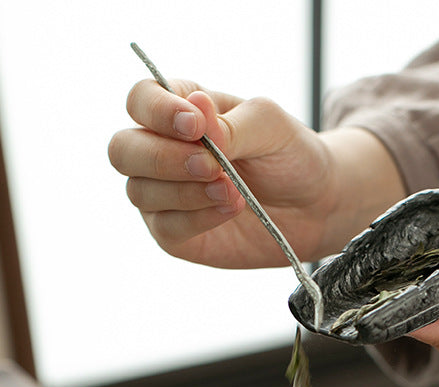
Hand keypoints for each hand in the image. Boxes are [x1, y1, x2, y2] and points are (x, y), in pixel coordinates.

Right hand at [108, 79, 403, 267]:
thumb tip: (196, 111)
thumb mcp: (270, 125)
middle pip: (123, 150)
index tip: (195, 125)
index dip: (157, 111)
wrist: (315, 205)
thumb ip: (230, 122)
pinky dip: (196, 218)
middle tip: (212, 165)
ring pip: (140, 192)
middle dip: (163, 158)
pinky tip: (230, 209)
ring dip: (185, 191)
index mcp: (178, 111)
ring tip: (232, 190)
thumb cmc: (288, 154)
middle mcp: (161, 151)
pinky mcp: (174, 234)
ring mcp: (163, 196)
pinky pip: (164, 227)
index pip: (141, 100)